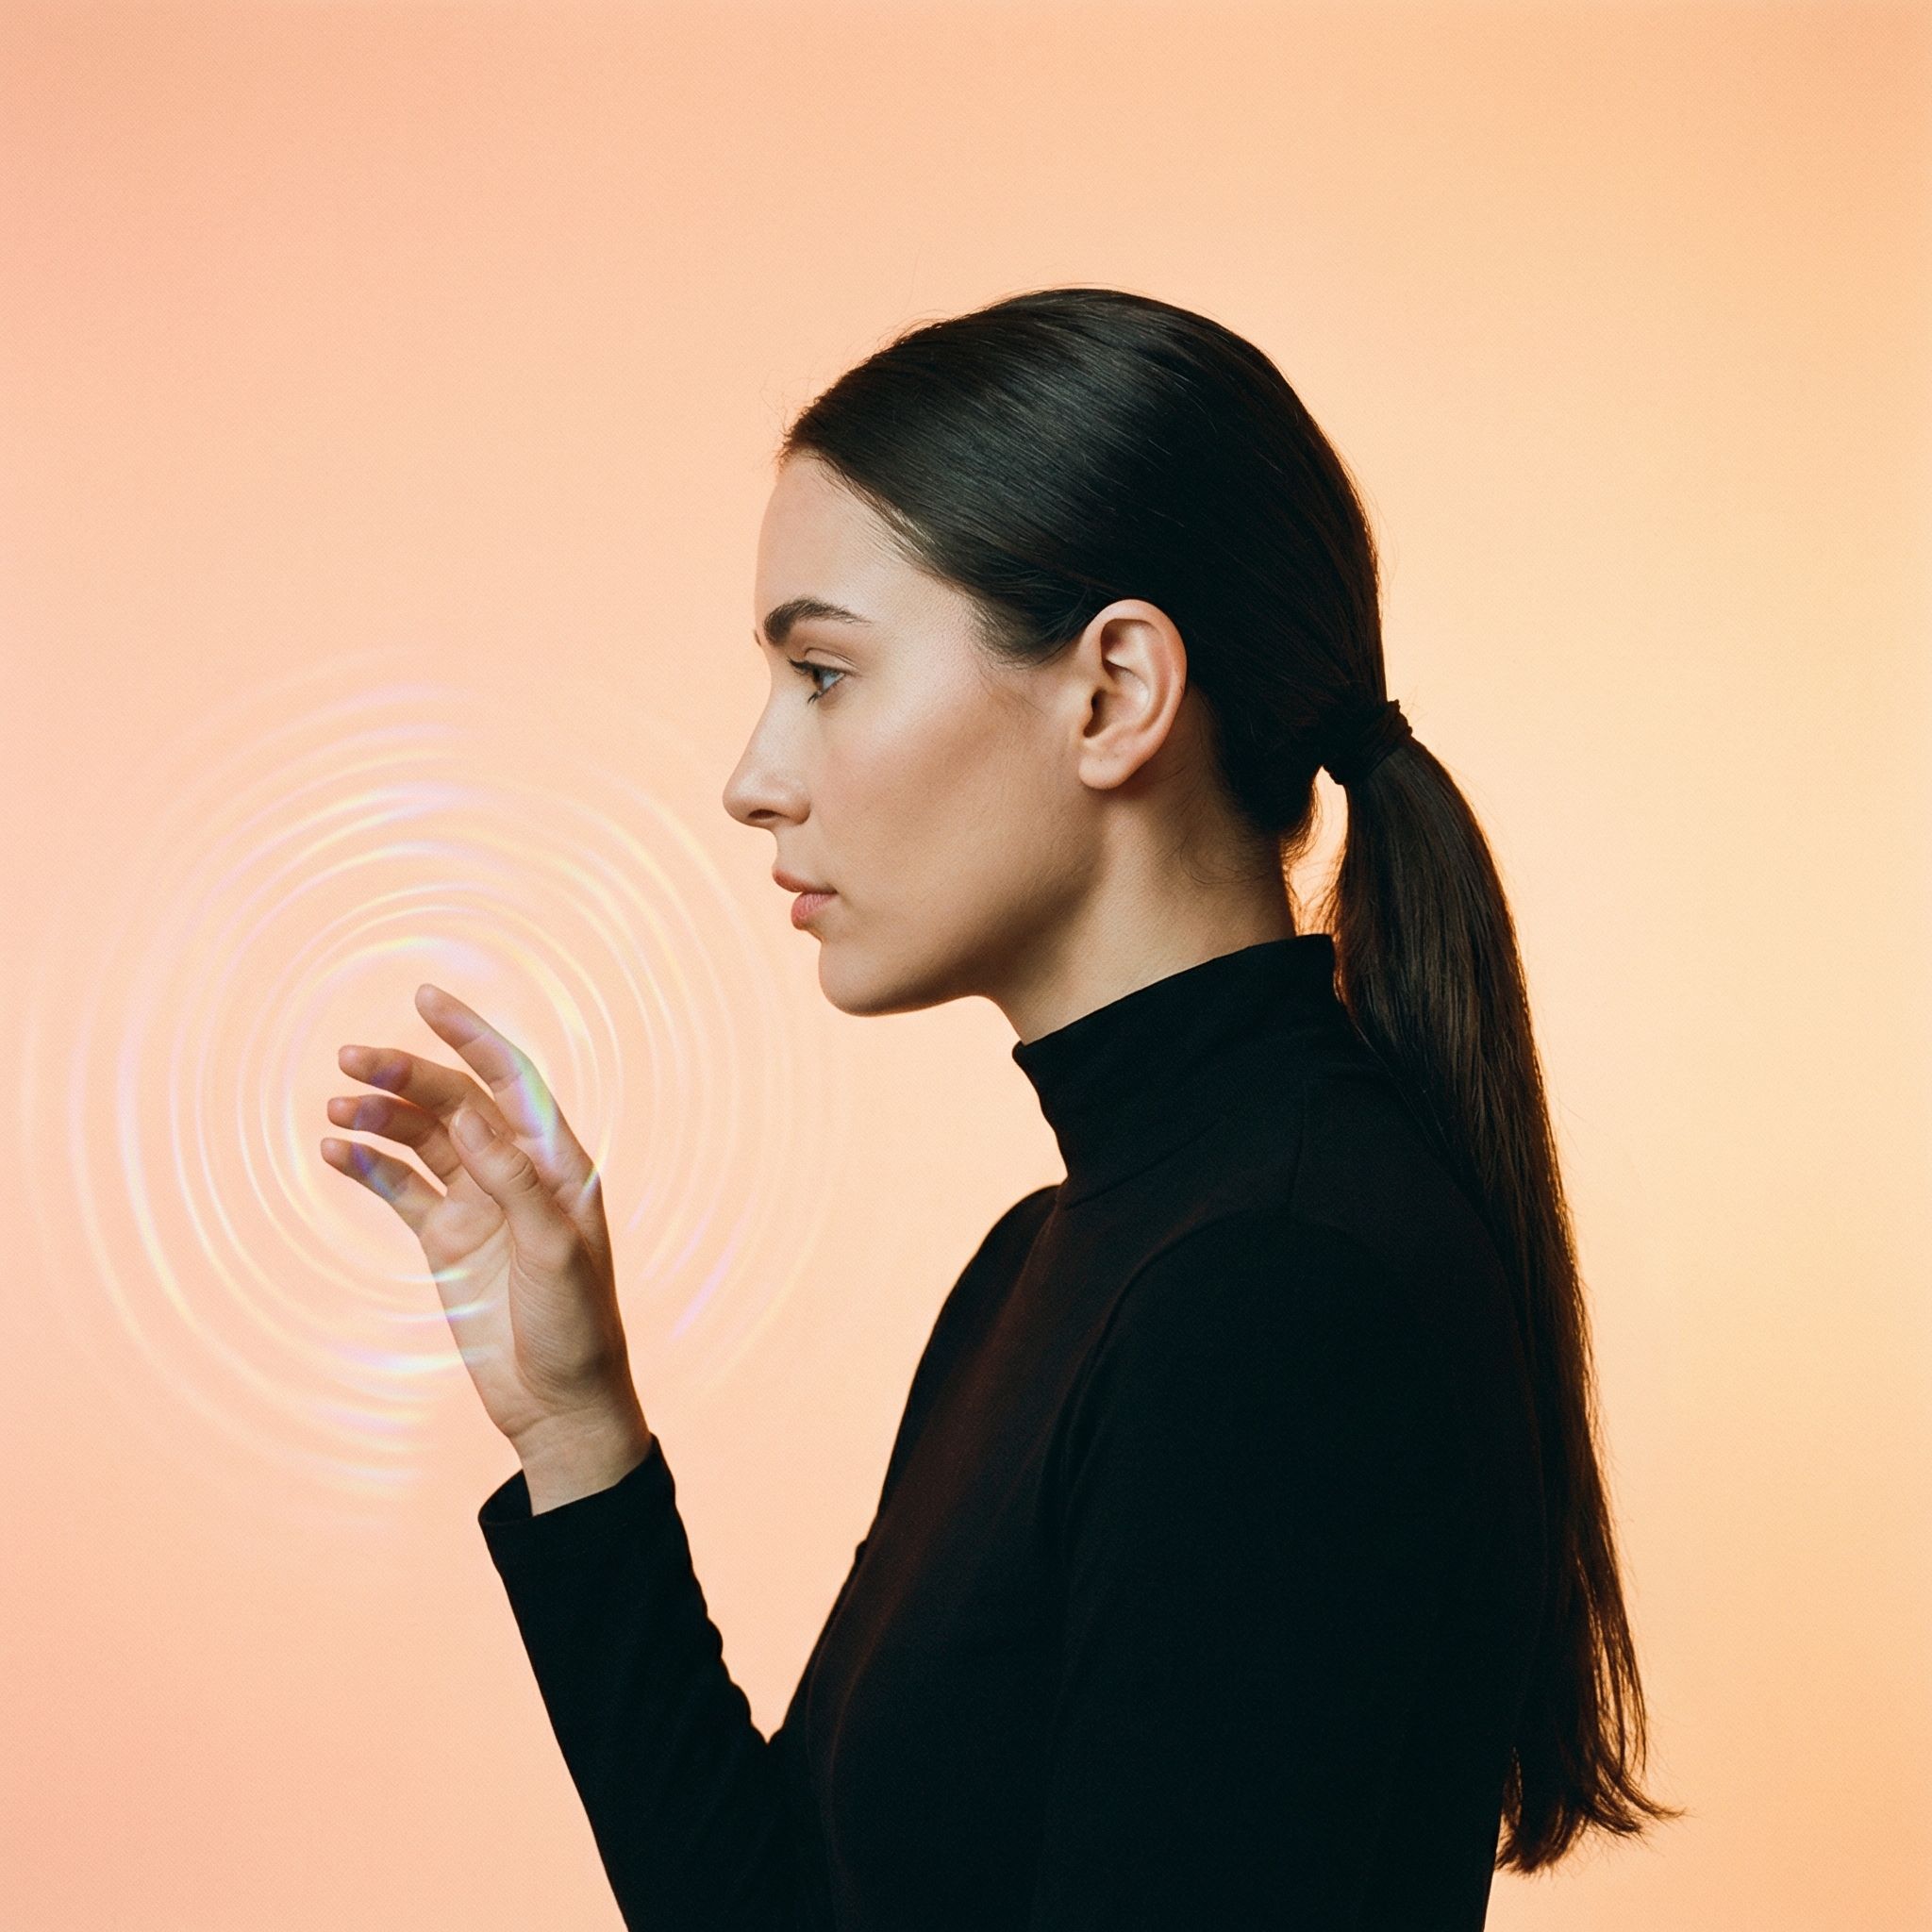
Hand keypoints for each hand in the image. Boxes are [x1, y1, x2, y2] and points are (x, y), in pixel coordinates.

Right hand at [321, 984, 643, 1453]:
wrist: (558, 1405)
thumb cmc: (578, 1327)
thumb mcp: (552, 1250)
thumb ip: (513, 1181)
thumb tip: (472, 1115)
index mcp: (558, 1163)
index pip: (511, 1081)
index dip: (472, 1036)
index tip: (426, 998)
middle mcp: (516, 1173)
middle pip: (456, 1104)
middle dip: (407, 1075)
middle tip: (352, 1058)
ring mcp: (477, 1205)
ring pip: (421, 1141)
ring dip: (380, 1117)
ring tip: (336, 1106)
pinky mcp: (446, 1241)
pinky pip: (400, 1189)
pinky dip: (368, 1166)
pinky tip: (334, 1149)